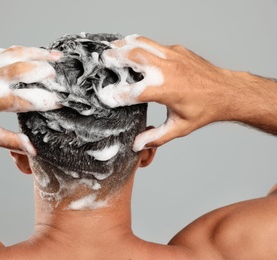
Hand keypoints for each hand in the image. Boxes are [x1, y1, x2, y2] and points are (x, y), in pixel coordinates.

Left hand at [0, 46, 62, 154]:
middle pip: (16, 71)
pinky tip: (39, 52)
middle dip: (39, 71)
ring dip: (37, 54)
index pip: (17, 101)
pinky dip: (25, 50)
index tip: (57, 102)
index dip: (39, 101)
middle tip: (56, 76)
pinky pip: (7, 51)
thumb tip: (33, 150)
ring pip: (14, 55)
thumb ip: (11, 141)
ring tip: (55, 57)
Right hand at [99, 35, 234, 150]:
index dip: (116, 95)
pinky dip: (139, 45)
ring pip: (143, 44)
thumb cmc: (205, 110)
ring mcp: (172, 57)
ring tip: (112, 48)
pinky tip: (132, 49)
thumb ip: (156, 137)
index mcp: (166, 91)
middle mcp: (167, 71)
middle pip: (134, 57)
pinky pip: (153, 44)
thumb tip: (136, 145)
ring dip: (125, 46)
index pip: (133, 91)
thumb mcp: (179, 127)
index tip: (105, 97)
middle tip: (103, 60)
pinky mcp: (176, 50)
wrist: (227, 91)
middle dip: (116, 58)